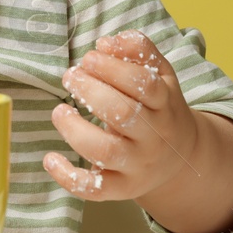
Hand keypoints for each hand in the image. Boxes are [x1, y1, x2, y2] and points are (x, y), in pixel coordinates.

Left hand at [43, 28, 200, 201]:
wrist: (181, 157)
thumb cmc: (159, 107)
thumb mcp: (160, 75)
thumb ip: (138, 51)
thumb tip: (107, 43)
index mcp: (165, 104)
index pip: (144, 84)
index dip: (113, 68)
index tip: (89, 58)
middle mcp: (154, 137)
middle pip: (124, 114)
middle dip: (91, 91)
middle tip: (70, 76)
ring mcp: (138, 165)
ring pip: (107, 151)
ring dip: (76, 129)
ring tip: (59, 110)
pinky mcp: (121, 189)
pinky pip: (95, 190)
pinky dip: (69, 177)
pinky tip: (50, 158)